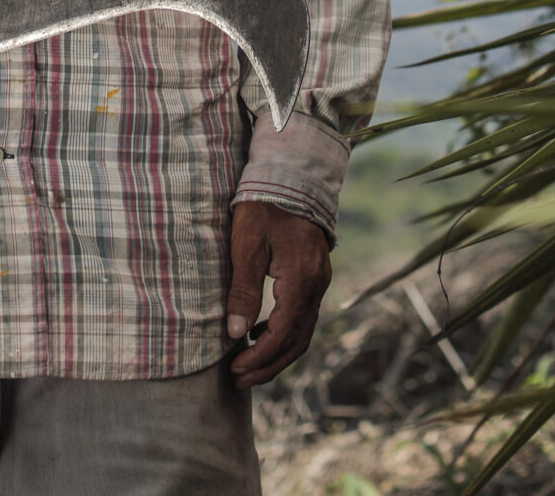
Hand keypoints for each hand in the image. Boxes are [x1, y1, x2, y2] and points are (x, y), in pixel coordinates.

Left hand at [224, 200, 331, 389]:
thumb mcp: (246, 244)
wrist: (292, 175)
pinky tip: (261, 333)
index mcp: (301, 279)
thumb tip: (235, 332)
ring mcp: (320, 280)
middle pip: (297, 341)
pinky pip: (304, 316)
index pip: (283, 334)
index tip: (234, 368)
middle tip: (239, 379)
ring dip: (277, 353)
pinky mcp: (315, 275)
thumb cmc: (264, 205)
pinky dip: (284, 333)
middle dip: (268, 365)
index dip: (259, 357)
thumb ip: (243, 289)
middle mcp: (316, 284)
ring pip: (304, 332)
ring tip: (247, 364)